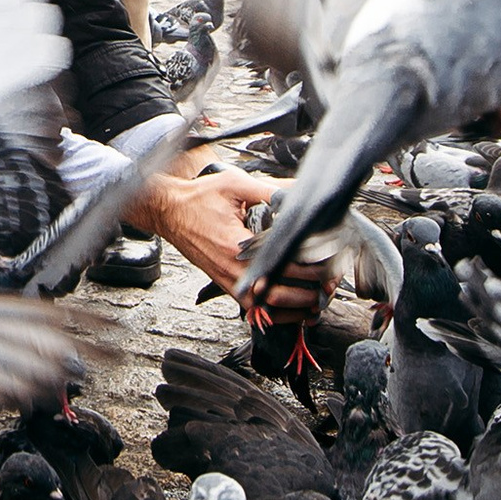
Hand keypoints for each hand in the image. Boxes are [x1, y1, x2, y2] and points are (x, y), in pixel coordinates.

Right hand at [131, 169, 329, 319]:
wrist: (168, 212)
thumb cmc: (198, 198)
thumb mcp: (235, 186)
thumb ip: (270, 190)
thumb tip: (301, 190)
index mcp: (237, 246)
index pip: (282, 265)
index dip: (310, 269)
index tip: (330, 263)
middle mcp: (232, 270)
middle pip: (280, 295)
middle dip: (309, 293)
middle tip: (332, 285)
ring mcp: (229, 282)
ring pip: (268, 310)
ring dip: (296, 309)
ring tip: (320, 301)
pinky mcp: (226, 285)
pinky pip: (255, 310)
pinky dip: (277, 313)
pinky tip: (295, 310)